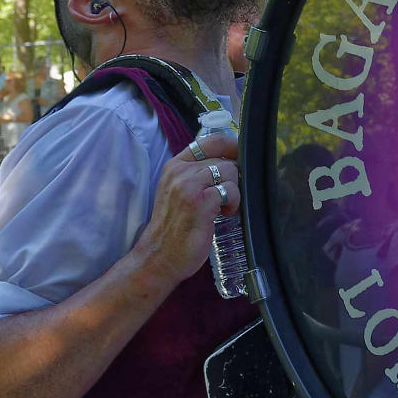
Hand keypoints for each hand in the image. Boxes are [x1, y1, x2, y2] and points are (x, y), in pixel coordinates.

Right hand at [134, 128, 239, 286]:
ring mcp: (189, 186)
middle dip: (232, 178)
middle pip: (224, 159)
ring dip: (233, 191)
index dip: (231, 146)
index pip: (210, 141)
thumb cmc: (174, 227)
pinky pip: (231, 190)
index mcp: (175, 166)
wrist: (159, 256)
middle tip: (224, 197)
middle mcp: (180, 172)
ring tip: (222, 206)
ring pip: (230, 171)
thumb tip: (229, 163)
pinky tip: (223, 213)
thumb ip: (197, 174)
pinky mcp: (200, 202)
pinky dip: (234, 202)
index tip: (238, 159)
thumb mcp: (179, 191)